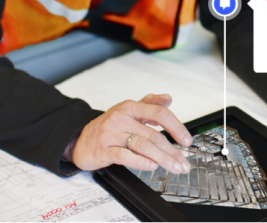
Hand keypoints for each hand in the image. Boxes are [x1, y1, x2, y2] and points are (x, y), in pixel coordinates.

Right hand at [63, 94, 192, 173]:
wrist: (79, 139)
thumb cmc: (108, 126)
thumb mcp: (129, 110)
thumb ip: (150, 103)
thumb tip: (169, 98)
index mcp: (131, 107)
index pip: (159, 113)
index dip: (176, 127)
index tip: (186, 140)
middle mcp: (121, 118)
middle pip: (154, 135)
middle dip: (172, 151)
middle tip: (184, 162)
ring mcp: (111, 134)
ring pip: (143, 146)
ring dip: (163, 159)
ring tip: (174, 167)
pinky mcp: (103, 150)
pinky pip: (125, 156)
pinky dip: (141, 162)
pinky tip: (152, 166)